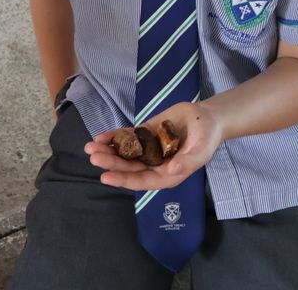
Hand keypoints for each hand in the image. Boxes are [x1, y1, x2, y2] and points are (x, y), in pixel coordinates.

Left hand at [85, 101, 222, 190]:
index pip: (142, 181)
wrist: (206, 117)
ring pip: (125, 153)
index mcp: (167, 174)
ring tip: (90, 147)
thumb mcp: (202, 150)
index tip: (106, 177)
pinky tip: (101, 136)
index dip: (124, 180)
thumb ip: (187, 162)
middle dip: (110, 163)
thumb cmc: (207, 137)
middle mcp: (154, 165)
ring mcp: (148, 149)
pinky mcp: (145, 135)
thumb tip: (171, 171)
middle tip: (93, 157)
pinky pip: (127, 137)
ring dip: (108, 151)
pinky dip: (114, 137)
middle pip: (129, 167)